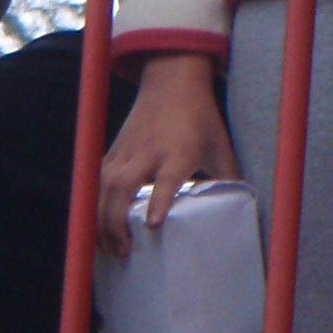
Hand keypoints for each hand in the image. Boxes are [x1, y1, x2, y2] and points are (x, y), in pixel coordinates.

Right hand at [97, 54, 238, 255]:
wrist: (173, 82)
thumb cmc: (200, 118)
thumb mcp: (220, 146)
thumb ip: (226, 178)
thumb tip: (237, 211)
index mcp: (179, 152)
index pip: (167, 179)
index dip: (159, 202)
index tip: (153, 224)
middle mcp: (148, 152)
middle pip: (123, 188)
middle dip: (116, 223)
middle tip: (123, 251)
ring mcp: (127, 152)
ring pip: (103, 189)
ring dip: (101, 220)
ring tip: (109, 249)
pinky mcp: (113, 153)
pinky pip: (97, 184)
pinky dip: (94, 207)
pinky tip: (98, 229)